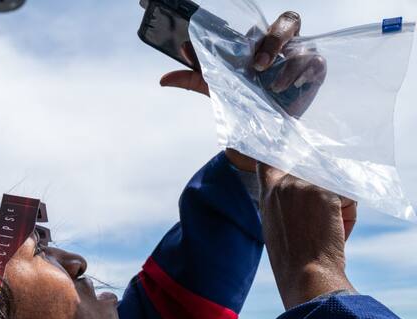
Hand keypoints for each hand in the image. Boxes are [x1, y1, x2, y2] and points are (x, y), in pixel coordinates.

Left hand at [160, 11, 302, 96]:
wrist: (257, 135)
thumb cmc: (241, 102)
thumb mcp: (215, 89)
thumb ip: (193, 78)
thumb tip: (164, 79)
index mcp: (259, 42)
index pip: (257, 26)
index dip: (245, 32)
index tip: (232, 52)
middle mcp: (282, 45)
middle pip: (288, 21)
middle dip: (274, 38)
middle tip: (257, 63)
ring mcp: (300, 56)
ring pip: (301, 42)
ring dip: (285, 59)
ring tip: (270, 82)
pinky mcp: (315, 72)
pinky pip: (315, 62)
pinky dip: (301, 71)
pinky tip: (287, 85)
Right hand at [258, 163, 357, 309]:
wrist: (305, 273)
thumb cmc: (293, 258)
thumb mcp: (275, 225)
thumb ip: (283, 201)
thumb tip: (309, 187)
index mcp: (268, 193)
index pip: (269, 160)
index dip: (280, 152)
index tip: (284, 147)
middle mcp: (284, 184)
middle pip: (313, 170)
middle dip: (324, 191)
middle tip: (319, 220)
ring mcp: (304, 187)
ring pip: (334, 185)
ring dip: (338, 206)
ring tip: (327, 230)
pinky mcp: (326, 194)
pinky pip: (349, 197)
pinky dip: (349, 215)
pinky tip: (336, 232)